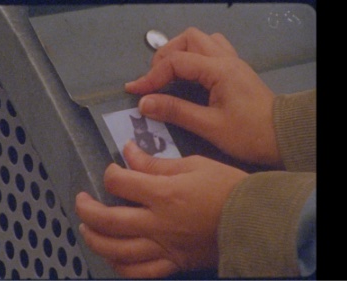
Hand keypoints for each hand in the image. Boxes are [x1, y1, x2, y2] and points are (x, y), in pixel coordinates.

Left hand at [75, 141, 247, 277]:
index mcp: (163, 193)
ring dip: (95, 239)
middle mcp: (158, 223)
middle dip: (86, 209)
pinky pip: (139, 272)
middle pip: (107, 220)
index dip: (109, 173)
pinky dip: (120, 266)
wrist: (255, 219)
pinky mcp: (172, 262)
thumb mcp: (193, 164)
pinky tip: (112, 256)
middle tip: (81, 200)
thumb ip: (155, 163)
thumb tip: (128, 152)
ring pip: (116, 251)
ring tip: (86, 228)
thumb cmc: (227, 187)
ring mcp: (163, 247)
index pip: (119, 183)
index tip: (113, 169)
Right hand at [126, 27, 282, 166]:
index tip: (134, 92)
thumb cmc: (249, 134)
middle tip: (154, 80)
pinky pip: (212, 50)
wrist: (284, 137)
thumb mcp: (209, 126)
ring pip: (201, 40)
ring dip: (181, 52)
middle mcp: (225, 59)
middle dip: (165, 56)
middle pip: (188, 38)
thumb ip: (176, 111)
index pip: (176, 62)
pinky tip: (190, 75)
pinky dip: (195, 56)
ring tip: (169, 74)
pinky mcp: (236, 70)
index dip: (150, 76)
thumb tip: (144, 103)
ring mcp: (233, 62)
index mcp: (218, 70)